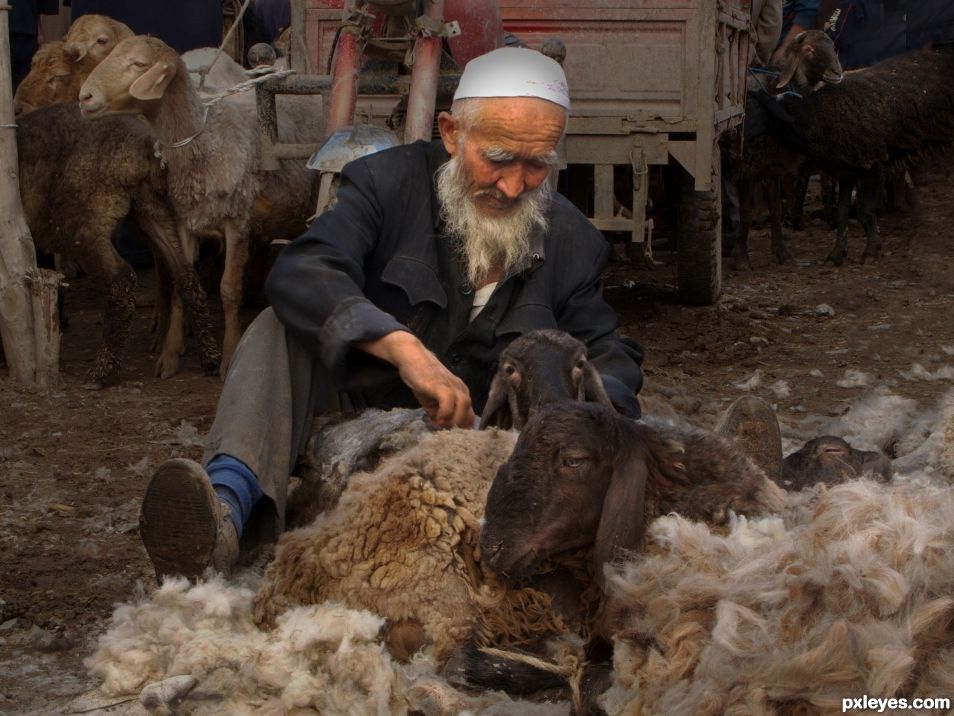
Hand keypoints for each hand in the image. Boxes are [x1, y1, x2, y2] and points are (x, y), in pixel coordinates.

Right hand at [357, 331, 475, 428]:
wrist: (412, 358)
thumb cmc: (422, 379)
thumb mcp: (432, 401)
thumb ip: (439, 413)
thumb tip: (442, 427)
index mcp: (461, 393)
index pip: (470, 415)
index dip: (461, 428)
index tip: (450, 435)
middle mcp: (460, 389)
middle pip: (470, 413)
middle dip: (458, 427)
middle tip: (445, 432)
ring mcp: (452, 386)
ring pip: (464, 406)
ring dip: (453, 420)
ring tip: (440, 424)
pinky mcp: (441, 384)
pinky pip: (449, 401)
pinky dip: (445, 412)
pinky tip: (435, 417)